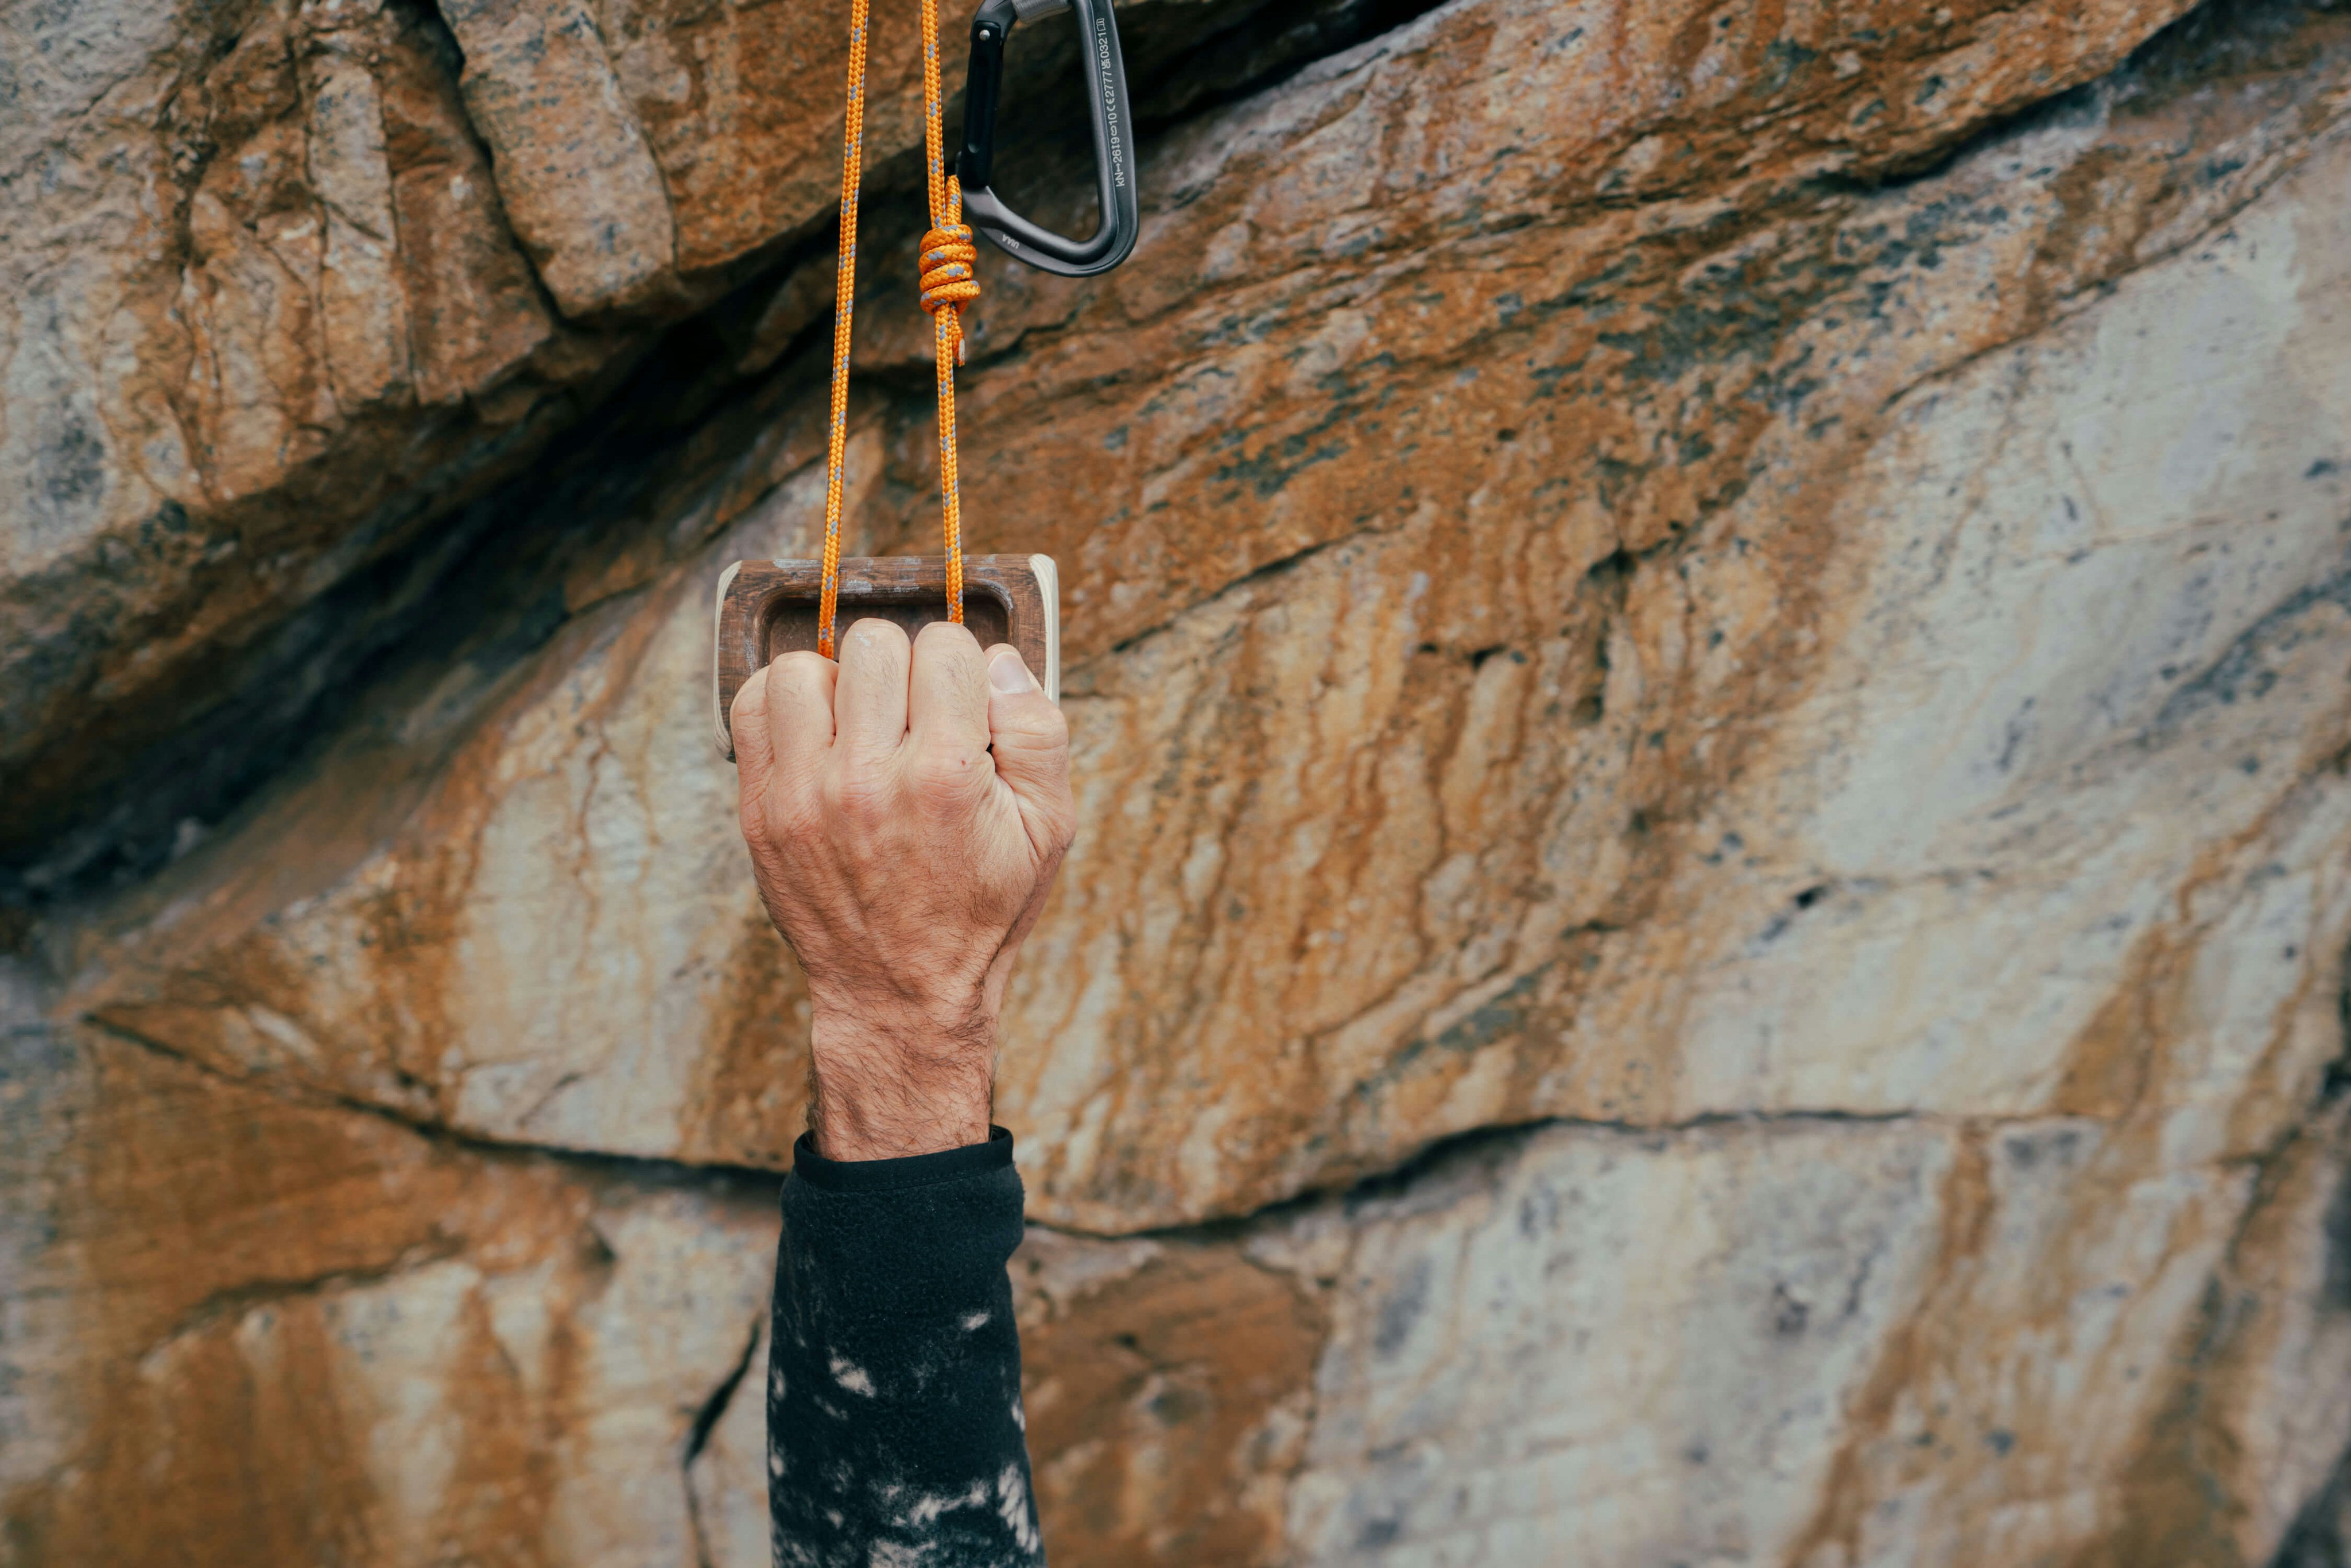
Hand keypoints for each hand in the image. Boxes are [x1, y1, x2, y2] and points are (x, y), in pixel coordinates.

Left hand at [731, 618, 1075, 1160]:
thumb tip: (1000, 660)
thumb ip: (1038, 731)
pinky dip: (785, 705)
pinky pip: (752, 706)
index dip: (963, 667)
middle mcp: (868, 778)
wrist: (901, 994)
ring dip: (838, 682)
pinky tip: (819, 733)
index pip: (946, 646)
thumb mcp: (1049, 829)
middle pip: (875, 643)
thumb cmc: (979, 910)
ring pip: (804, 666)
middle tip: (917, 717)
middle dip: (904, 669)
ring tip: (863, 723)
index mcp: (946, 776)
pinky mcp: (761, 809)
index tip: (963, 707)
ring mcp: (804, 793)